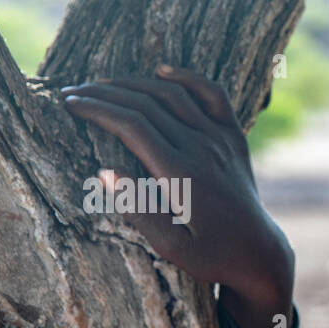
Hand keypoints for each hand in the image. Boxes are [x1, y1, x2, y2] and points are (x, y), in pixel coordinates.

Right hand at [62, 66, 291, 307]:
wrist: (258, 253)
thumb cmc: (211, 256)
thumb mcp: (171, 247)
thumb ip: (138, 210)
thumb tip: (105, 171)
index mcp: (182, 175)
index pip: (132, 126)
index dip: (97, 110)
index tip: (70, 104)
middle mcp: (203, 149)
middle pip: (147, 105)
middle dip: (105, 94)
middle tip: (74, 93)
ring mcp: (221, 140)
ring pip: (173, 95)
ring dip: (135, 84)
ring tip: (102, 85)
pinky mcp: (234, 138)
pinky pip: (213, 96)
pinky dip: (188, 78)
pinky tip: (163, 70)